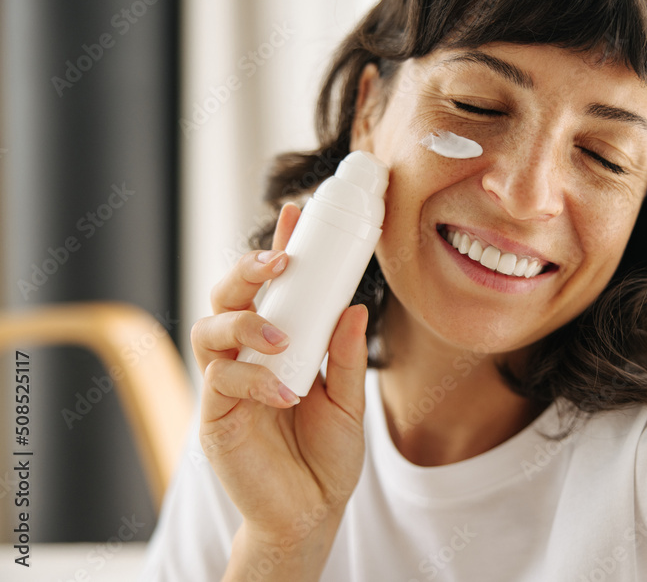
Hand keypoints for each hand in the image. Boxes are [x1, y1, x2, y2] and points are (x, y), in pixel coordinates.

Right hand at [191, 202, 368, 574]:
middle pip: (228, 296)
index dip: (279, 249)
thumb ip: (348, 358)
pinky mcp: (214, 416)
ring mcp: (226, 384)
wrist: (311, 513)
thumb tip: (356, 308)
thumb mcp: (349, 402)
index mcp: (278, 344)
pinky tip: (284, 393)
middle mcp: (246, 356)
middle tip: (279, 260)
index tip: (296, 215)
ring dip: (244, 320)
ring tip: (281, 336)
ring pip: (209, 328)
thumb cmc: (326, 456)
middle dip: (247, 269)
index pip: (273, 288)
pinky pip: (219, 380)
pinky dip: (251, 378)